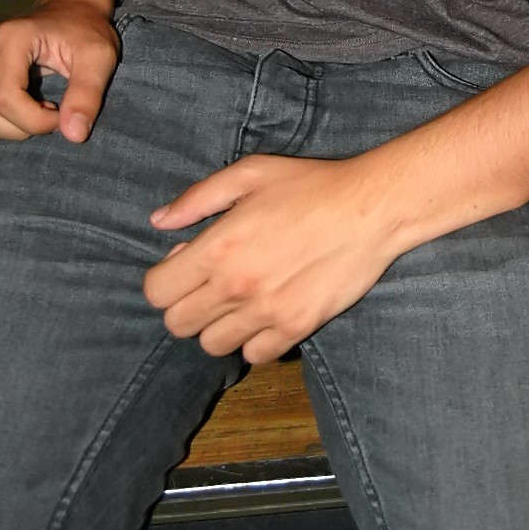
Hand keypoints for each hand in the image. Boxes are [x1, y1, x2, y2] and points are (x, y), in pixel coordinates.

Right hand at [0, 0, 121, 142]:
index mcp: (10, 38)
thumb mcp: (98, 57)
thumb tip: (74, 135)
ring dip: (11, 128)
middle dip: (24, 126)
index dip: (35, 120)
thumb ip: (87, 94)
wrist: (70, 12)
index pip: (5, 97)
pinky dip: (0, 124)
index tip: (63, 115)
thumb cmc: (85, 31)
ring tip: (38, 108)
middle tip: (54, 111)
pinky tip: (22, 110)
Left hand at [143, 152, 403, 362]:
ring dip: (219, 326)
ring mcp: (266, 312)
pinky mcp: (296, 327)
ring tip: (240, 301)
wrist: (371, 209)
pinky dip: (254, 341)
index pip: (157, 292)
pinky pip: (254, 356)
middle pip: (178, 324)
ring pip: (212, 345)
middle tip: (212, 284)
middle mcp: (235, 287)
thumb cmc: (311, 186)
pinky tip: (267, 314)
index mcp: (217, 248)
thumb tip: (158, 221)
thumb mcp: (250, 173)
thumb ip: (198, 198)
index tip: (189, 263)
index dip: (166, 278)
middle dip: (187, 304)